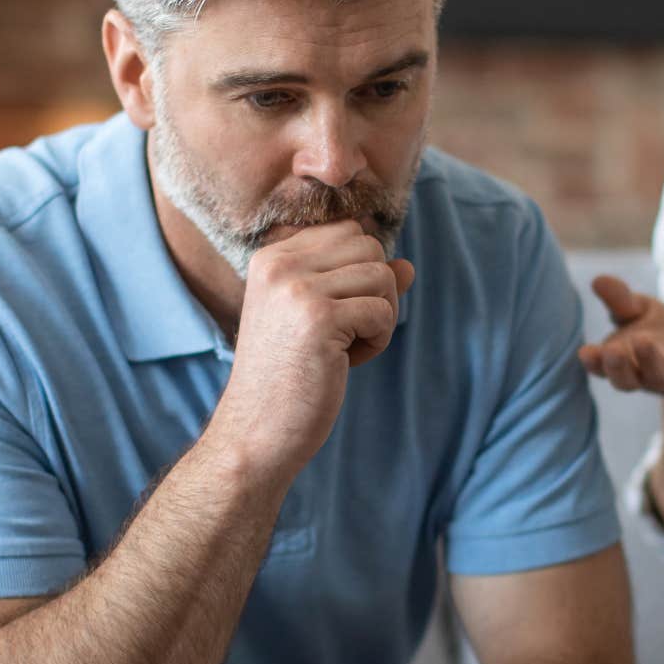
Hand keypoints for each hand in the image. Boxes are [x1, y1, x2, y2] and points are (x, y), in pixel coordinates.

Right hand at [210, 220, 413, 477]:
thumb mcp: (321, 319)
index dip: (359, 275)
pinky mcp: (319, 318)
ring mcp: (297, 288)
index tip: (334, 315)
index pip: (349, 232)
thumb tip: (408, 266)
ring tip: (346, 349)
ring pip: (382, 276)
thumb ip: (359, 285)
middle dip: (375, 292)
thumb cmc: (290, 377)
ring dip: (379, 318)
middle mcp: (279, 263)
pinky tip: (346, 363)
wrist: (255, 432)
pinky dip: (378, 341)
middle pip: (370, 247)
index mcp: (272, 256)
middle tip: (347, 334)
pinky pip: (382, 311)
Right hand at [576, 275, 663, 414]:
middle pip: (627, 381)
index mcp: (627, 364)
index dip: (595, 363)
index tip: (585, 352)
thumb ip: (621, 302)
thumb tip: (597, 279)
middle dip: (617, 367)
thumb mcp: (644, 314)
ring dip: (649, 361)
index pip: (605, 368)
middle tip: (610, 350)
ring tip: (641, 339)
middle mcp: (648, 377)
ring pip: (660, 378)